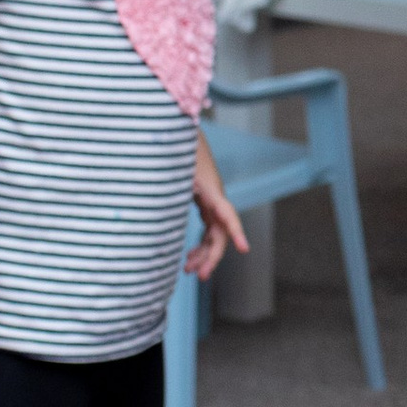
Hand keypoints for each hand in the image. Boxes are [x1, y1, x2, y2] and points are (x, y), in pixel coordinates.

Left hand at [186, 137, 248, 282]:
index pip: (228, 214)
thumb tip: (162, 203)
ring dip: (204, 253)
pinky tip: (188, 257)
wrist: (178, 131)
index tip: (245, 248)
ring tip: (189, 271)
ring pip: (214, 233)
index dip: (237, 231)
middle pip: (220, 232)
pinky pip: (207, 228)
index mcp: (211, 190)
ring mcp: (210, 200)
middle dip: (211, 256)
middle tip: (199, 275)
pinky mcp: (203, 201)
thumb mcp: (172, 169)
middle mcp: (215, 197)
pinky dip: (199, 243)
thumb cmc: (176, 149)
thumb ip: (172, 187)